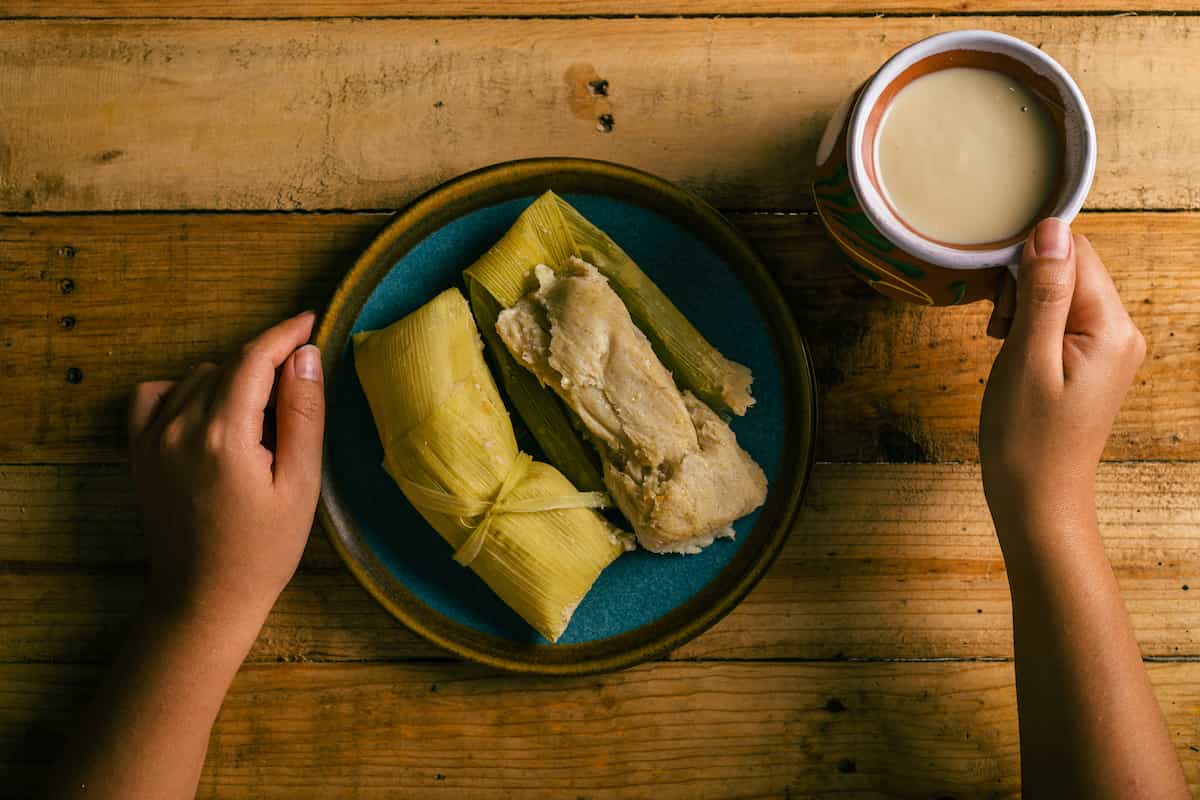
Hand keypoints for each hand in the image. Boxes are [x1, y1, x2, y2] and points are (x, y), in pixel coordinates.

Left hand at [127, 312, 324, 641]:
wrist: (204, 599)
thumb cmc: (263, 550)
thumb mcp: (300, 485)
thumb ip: (303, 415)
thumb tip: (306, 355)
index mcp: (223, 434)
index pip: (254, 358)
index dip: (285, 334)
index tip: (311, 321)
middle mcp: (179, 427)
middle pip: (229, 364)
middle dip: (267, 361)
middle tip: (300, 390)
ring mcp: (151, 439)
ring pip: (198, 376)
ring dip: (233, 379)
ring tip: (261, 419)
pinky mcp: (138, 452)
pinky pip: (157, 394)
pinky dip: (186, 390)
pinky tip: (210, 414)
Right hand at [980, 218, 1144, 531]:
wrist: (1037, 499)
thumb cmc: (1027, 439)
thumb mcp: (1027, 359)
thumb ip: (1043, 292)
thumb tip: (1051, 229)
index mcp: (1112, 327)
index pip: (1075, 253)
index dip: (1028, 262)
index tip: (999, 300)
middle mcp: (1121, 331)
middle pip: (1070, 268)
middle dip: (1024, 285)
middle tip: (999, 330)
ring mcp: (1109, 347)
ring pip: (1061, 291)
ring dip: (1023, 305)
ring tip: (1004, 344)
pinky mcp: (1092, 360)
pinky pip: (1061, 318)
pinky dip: (1030, 325)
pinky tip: (1013, 351)